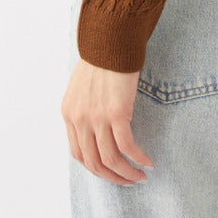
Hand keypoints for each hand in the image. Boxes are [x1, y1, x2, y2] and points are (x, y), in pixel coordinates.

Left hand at [61, 57, 154, 185]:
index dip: (95, 167)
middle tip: (128, 180)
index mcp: (69, 113)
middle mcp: (79, 119)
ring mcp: (97, 117)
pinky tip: (147, 162)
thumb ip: (86, 107)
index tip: (111, 171)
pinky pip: (127, 146)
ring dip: (127, 174)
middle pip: (94, 162)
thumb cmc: (101, 56)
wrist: (110, 37)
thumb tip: (98, 127)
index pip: (78, 154)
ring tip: (140, 176)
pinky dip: (138, 158)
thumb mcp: (82, 85)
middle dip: (112, 177)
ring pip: (111, 160)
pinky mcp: (116, 113)